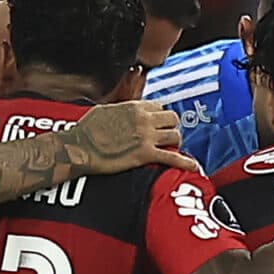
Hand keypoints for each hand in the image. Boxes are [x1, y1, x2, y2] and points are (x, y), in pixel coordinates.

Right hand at [70, 99, 200, 174]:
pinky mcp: (146, 154)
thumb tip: (123, 113)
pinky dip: (185, 162)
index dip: (159, 117)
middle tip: (166, 137)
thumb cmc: (86, 131)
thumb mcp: (104, 110)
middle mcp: (144, 119)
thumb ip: (120, 110)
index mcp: (134, 106)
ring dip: (175, 143)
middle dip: (171, 128)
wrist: (80, 148)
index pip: (159, 107)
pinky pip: (173, 157)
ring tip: (171, 150)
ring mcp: (147, 136)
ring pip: (175, 136)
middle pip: (172, 119)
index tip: (157, 125)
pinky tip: (193, 166)